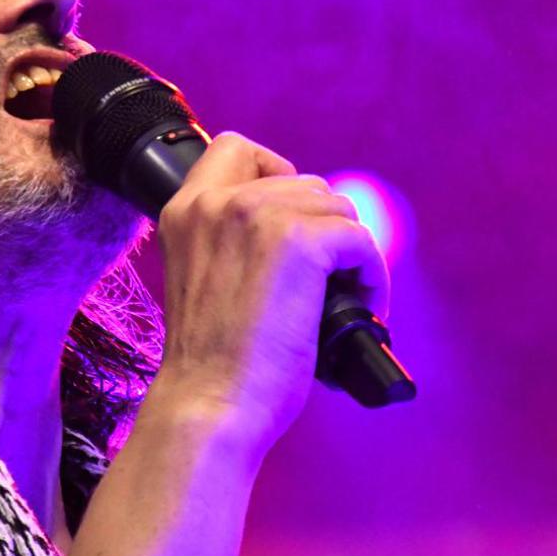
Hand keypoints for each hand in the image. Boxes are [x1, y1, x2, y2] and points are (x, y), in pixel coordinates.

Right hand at [150, 132, 388, 460]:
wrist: (210, 406)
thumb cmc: (212, 365)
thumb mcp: (205, 281)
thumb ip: (233, 244)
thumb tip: (305, 230)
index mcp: (184, 211)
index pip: (236, 149)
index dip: (275, 175)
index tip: (292, 221)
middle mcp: (215, 202)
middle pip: (303, 181)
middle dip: (324, 229)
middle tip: (328, 282)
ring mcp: (256, 215)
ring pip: (336, 207)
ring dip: (350, 252)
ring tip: (347, 300)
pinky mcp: (298, 239)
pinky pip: (361, 240)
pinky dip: (372, 276)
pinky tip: (363, 310)